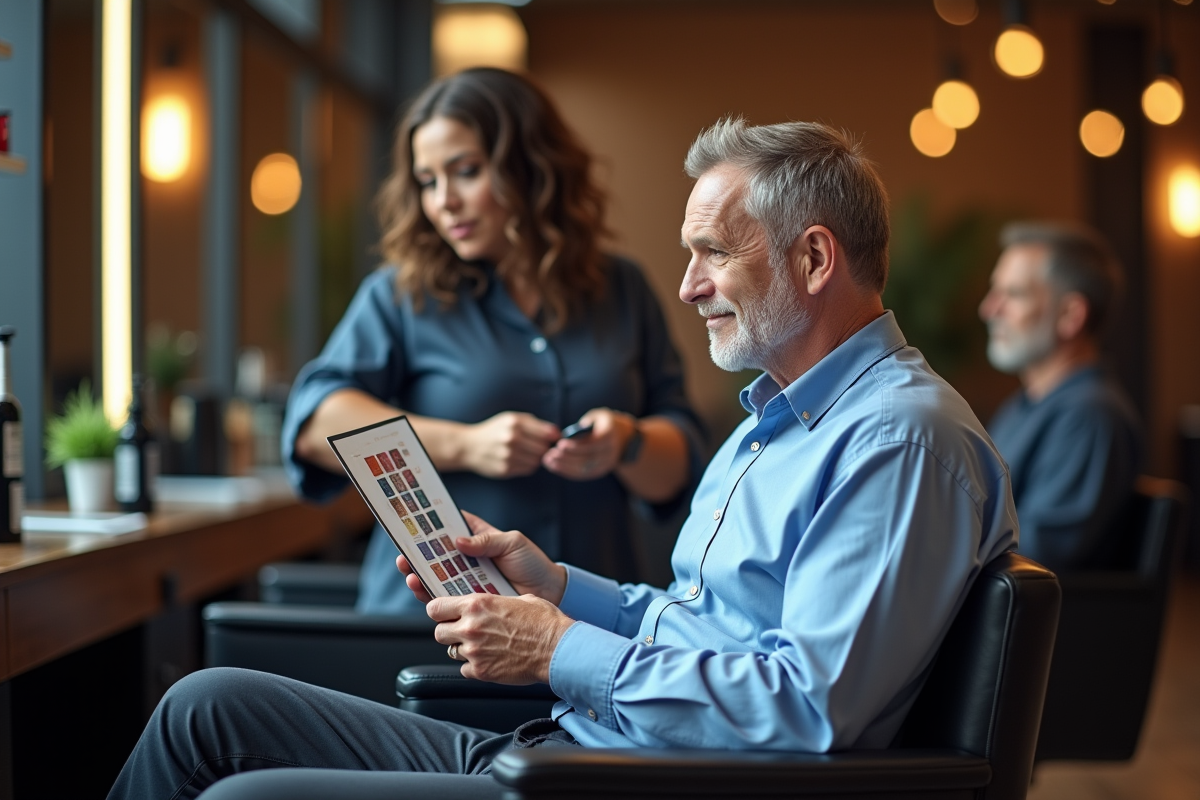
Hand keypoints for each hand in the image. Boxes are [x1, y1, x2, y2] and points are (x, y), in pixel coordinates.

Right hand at [396, 511, 567, 603]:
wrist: (550, 593)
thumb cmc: (534, 564)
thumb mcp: (512, 543)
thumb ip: (486, 541)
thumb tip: (459, 540)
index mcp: (478, 539)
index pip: (450, 528)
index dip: (431, 525)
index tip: (413, 523)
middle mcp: (468, 560)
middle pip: (437, 556)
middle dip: (417, 555)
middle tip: (404, 555)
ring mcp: (468, 581)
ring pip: (437, 578)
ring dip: (421, 577)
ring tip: (411, 575)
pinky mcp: (471, 601)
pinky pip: (448, 599)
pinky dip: (434, 596)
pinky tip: (424, 592)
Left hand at [429, 593, 574, 683]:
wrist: (557, 648)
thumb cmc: (544, 622)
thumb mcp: (519, 598)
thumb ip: (495, 601)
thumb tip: (491, 604)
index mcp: (477, 604)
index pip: (435, 607)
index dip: (438, 611)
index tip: (443, 613)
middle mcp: (470, 627)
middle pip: (438, 631)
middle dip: (449, 631)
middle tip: (463, 631)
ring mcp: (474, 651)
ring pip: (450, 651)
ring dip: (462, 648)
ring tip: (481, 645)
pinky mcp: (481, 672)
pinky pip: (464, 669)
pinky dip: (473, 666)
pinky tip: (488, 660)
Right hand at [461, 411, 560, 477]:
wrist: (469, 446)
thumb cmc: (493, 430)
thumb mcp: (511, 419)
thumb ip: (534, 423)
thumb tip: (557, 433)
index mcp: (514, 423)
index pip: (547, 433)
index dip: (553, 437)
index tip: (553, 438)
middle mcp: (511, 438)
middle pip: (544, 448)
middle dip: (543, 448)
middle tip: (536, 446)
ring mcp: (508, 455)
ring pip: (537, 461)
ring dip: (535, 458)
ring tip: (525, 452)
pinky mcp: (505, 469)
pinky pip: (527, 470)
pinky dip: (526, 465)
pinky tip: (518, 459)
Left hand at [542, 408, 635, 480]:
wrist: (623, 438)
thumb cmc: (603, 423)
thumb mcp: (598, 416)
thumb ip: (587, 421)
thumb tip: (574, 431)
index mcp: (610, 434)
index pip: (594, 443)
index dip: (577, 446)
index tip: (560, 444)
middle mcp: (610, 451)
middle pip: (587, 458)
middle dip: (567, 457)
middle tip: (550, 453)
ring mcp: (606, 464)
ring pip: (584, 469)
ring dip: (564, 466)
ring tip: (547, 461)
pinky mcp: (600, 471)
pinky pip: (582, 474)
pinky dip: (567, 471)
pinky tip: (554, 466)